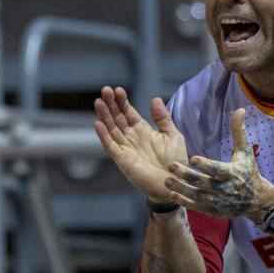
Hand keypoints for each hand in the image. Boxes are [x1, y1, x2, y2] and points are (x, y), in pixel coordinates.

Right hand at [94, 86, 190, 203]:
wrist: (174, 182)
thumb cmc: (175, 161)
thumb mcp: (172, 135)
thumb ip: (162, 118)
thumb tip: (154, 99)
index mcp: (143, 131)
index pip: (128, 113)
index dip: (122, 102)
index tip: (118, 90)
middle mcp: (131, 138)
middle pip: (117, 118)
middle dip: (111, 104)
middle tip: (105, 90)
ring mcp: (125, 148)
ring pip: (111, 129)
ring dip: (104, 116)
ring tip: (99, 102)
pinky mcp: (122, 159)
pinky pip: (110, 145)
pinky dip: (103, 135)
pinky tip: (98, 123)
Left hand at [165, 108, 273, 220]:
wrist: (256, 200)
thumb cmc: (248, 171)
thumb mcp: (245, 151)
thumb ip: (238, 131)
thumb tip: (240, 109)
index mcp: (232, 172)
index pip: (218, 169)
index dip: (206, 165)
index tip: (192, 158)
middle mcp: (225, 188)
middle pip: (203, 183)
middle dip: (186, 175)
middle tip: (170, 166)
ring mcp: (219, 201)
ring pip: (197, 195)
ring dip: (181, 189)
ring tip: (167, 180)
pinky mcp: (214, 210)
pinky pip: (197, 206)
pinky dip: (185, 201)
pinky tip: (172, 194)